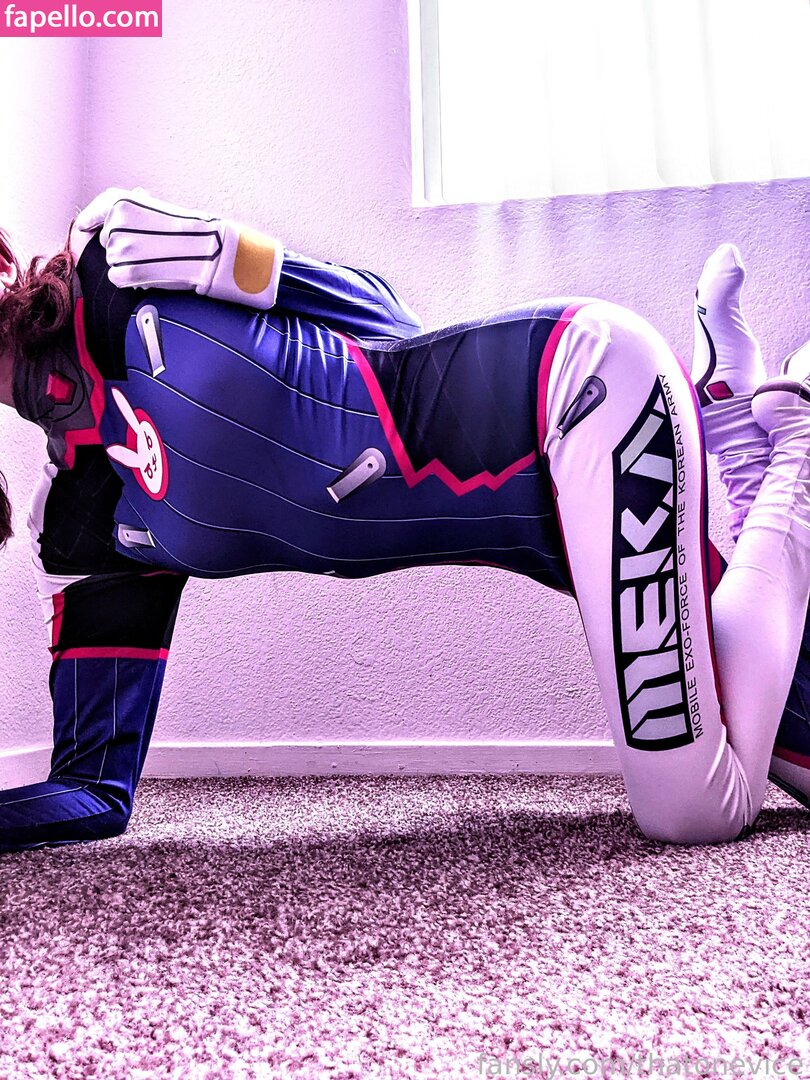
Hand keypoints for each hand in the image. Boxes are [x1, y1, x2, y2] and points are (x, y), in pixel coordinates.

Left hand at [72, 187, 282, 308]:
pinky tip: (151, 271)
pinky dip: (131, 279)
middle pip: (105, 243)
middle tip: (149, 246)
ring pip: (112, 262)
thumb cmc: (187, 229)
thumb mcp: (156, 207)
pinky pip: (117, 279)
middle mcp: (114, 223)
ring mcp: (120, 250)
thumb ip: (132, 206)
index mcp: (119, 202)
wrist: (209, 250)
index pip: (89, 217)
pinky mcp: (127, 272)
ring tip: (154, 258)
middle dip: (122, 246)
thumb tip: (124, 204)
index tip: (87, 230)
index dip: (89, 224)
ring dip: (128, 263)